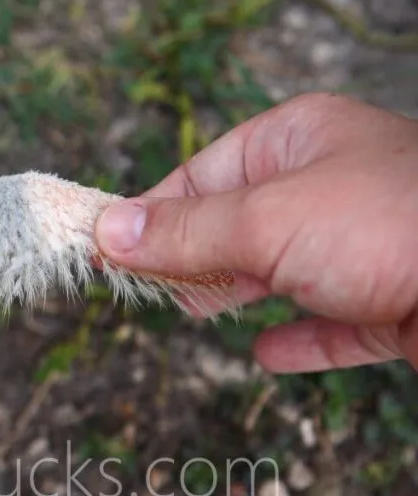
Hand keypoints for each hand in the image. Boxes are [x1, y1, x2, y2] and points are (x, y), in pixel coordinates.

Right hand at [95, 93, 417, 372]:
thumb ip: (184, 230)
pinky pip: (332, 320)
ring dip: (236, 293)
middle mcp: (330, 185)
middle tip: (148, 288)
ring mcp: (365, 243)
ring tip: (194, 312)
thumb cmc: (387, 225)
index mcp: (297, 141)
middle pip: (237, 222)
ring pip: (281, 270)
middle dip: (191, 256)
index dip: (150, 214)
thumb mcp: (263, 219)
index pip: (201, 175)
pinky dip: (298, 338)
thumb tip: (108, 230)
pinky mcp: (392, 299)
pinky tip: (269, 353)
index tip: (106, 252)